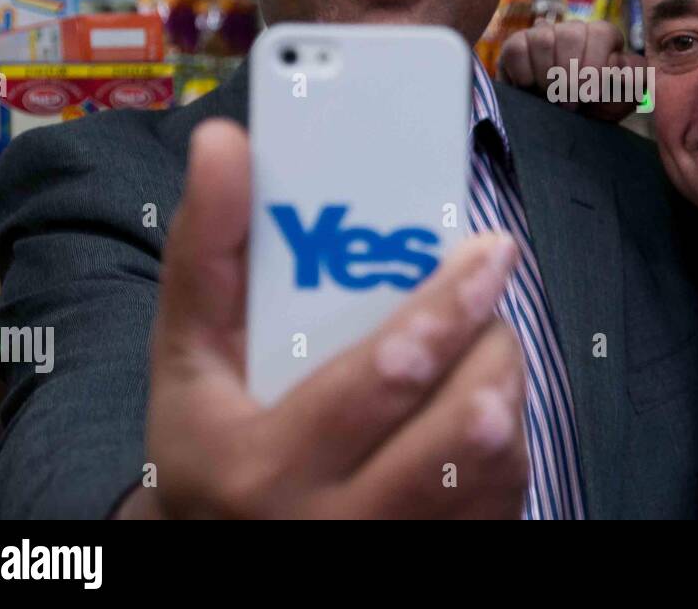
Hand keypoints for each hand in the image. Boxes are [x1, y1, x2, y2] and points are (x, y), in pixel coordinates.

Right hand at [118, 118, 527, 518]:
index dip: (447, 306)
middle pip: (466, 422)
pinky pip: (508, 489)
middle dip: (490, 336)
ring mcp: (397, 549)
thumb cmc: (212, 438)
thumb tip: (225, 141)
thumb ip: (207, 249)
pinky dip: (505, 432)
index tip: (489, 249)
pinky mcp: (445, 555)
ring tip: (475, 343)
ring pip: (498, 455)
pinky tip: (468, 404)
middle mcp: (336, 525)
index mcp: (263, 465)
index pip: (384, 378)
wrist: (233, 552)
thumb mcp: (189, 354)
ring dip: (501, 380)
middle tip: (490, 282)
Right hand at [498, 20, 644, 122]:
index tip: (591, 96)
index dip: (596, 67)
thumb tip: (633, 69)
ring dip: (548, 79)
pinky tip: (530, 90)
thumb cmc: (590, 110)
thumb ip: (635, 83)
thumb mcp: (619, 101)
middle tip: (570, 104)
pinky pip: (518, 50)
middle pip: (572, 34)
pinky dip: (525, 76)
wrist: (556, 127)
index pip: (602, 33)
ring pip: (545, 39)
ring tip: (550, 99)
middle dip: (571, 76)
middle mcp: (574, 29)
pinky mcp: (516, 44)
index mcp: (603, 37)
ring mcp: (543, 33)